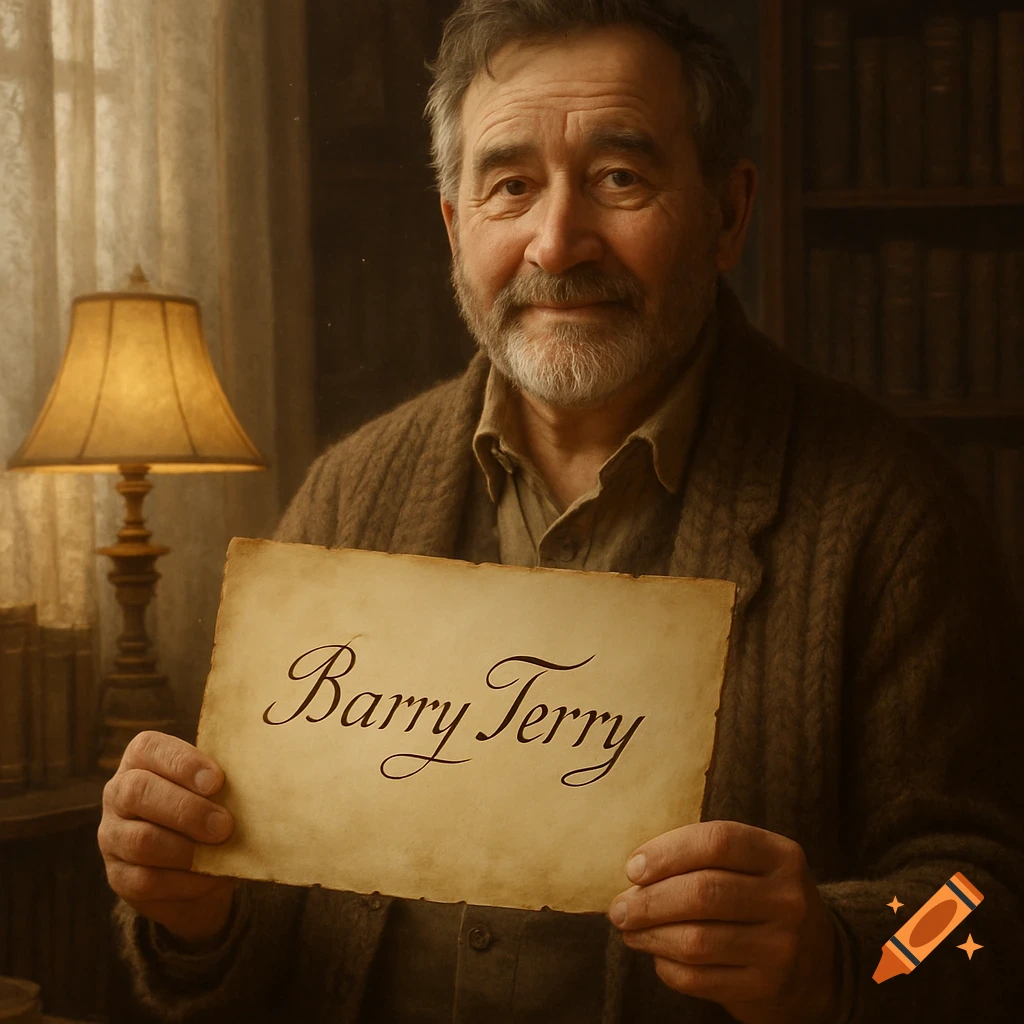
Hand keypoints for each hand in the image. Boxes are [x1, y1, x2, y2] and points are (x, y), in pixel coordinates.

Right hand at [99, 730, 237, 946]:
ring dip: (185, 848)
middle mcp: (118, 793)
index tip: (217, 781)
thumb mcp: (217, 790)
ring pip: (140, 840)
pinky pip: (145, 880)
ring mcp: (112, 836)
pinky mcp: (118, 876)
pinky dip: (183, 881)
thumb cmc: (212, 811)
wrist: (201, 869)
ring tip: (218, 851)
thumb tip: (257, 778)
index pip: (149, 748)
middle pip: (138, 792)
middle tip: (224, 825)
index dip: (182, 763)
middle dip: (186, 809)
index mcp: (142, 760)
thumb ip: (224, 782)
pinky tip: (207, 878)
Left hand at [607, 820, 839, 1023]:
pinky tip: (658, 956)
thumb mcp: (752, 865)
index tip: (633, 868)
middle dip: (648, 901)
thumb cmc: (761, 898)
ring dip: (650, 936)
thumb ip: (703, 858)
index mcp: (781, 855)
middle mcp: (787, 899)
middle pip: (703, 893)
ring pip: (697, 940)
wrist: (817, 963)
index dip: (667, 852)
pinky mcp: (765, 987)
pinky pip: (700, 979)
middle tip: (618, 908)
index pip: (717, 841)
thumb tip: (636, 871)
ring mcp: (781, 947)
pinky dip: (668, 967)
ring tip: (629, 931)